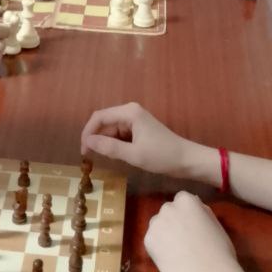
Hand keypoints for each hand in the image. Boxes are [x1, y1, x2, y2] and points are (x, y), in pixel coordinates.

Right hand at [80, 102, 202, 179]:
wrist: (187, 160)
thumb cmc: (162, 156)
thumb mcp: (133, 155)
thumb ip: (109, 147)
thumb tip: (87, 142)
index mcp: (129, 112)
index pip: (99, 117)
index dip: (87, 132)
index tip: (83, 151)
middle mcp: (130, 111)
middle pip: (104, 122)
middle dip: (95, 138)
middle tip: (89, 158)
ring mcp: (135, 120)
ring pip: (111, 129)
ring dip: (105, 142)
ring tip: (102, 159)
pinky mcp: (139, 129)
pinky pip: (120, 134)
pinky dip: (114, 144)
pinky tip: (115, 156)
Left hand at [144, 191, 238, 271]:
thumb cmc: (220, 251)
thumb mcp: (214, 223)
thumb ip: (201, 212)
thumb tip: (194, 202)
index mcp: (187, 200)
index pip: (181, 202)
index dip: (186, 218)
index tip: (193, 230)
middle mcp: (168, 207)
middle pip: (167, 213)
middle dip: (173, 224)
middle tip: (185, 244)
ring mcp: (157, 223)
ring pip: (158, 227)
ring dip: (164, 236)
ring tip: (179, 254)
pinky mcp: (148, 240)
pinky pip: (152, 243)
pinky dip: (158, 251)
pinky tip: (172, 261)